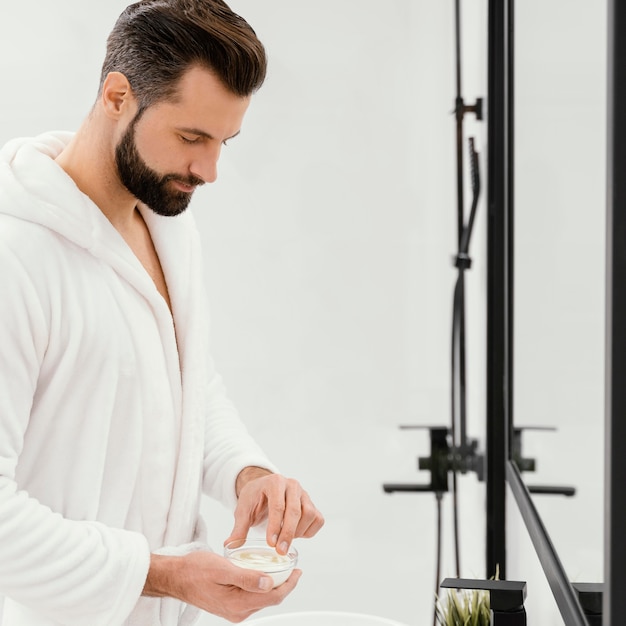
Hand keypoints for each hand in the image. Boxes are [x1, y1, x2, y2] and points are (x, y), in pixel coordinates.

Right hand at [144, 550, 300, 622]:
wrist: (176, 577)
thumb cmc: (195, 570)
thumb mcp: (223, 569)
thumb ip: (246, 577)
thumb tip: (269, 583)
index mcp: (238, 604)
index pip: (273, 597)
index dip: (289, 584)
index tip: (298, 571)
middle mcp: (237, 612)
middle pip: (270, 599)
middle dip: (284, 584)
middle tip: (292, 568)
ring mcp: (233, 611)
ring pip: (261, 599)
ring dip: (273, 586)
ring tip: (280, 569)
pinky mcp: (229, 606)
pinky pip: (251, 598)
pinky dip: (261, 587)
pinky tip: (262, 575)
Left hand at [225, 469, 324, 554]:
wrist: (263, 488)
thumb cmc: (254, 498)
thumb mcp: (243, 510)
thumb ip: (239, 528)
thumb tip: (230, 545)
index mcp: (274, 482)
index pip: (278, 506)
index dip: (275, 526)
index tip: (271, 544)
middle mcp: (292, 485)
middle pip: (295, 511)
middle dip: (288, 534)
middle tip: (280, 551)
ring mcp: (304, 493)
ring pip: (309, 514)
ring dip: (298, 532)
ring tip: (284, 541)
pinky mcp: (311, 503)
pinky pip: (317, 519)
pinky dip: (309, 531)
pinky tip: (296, 536)